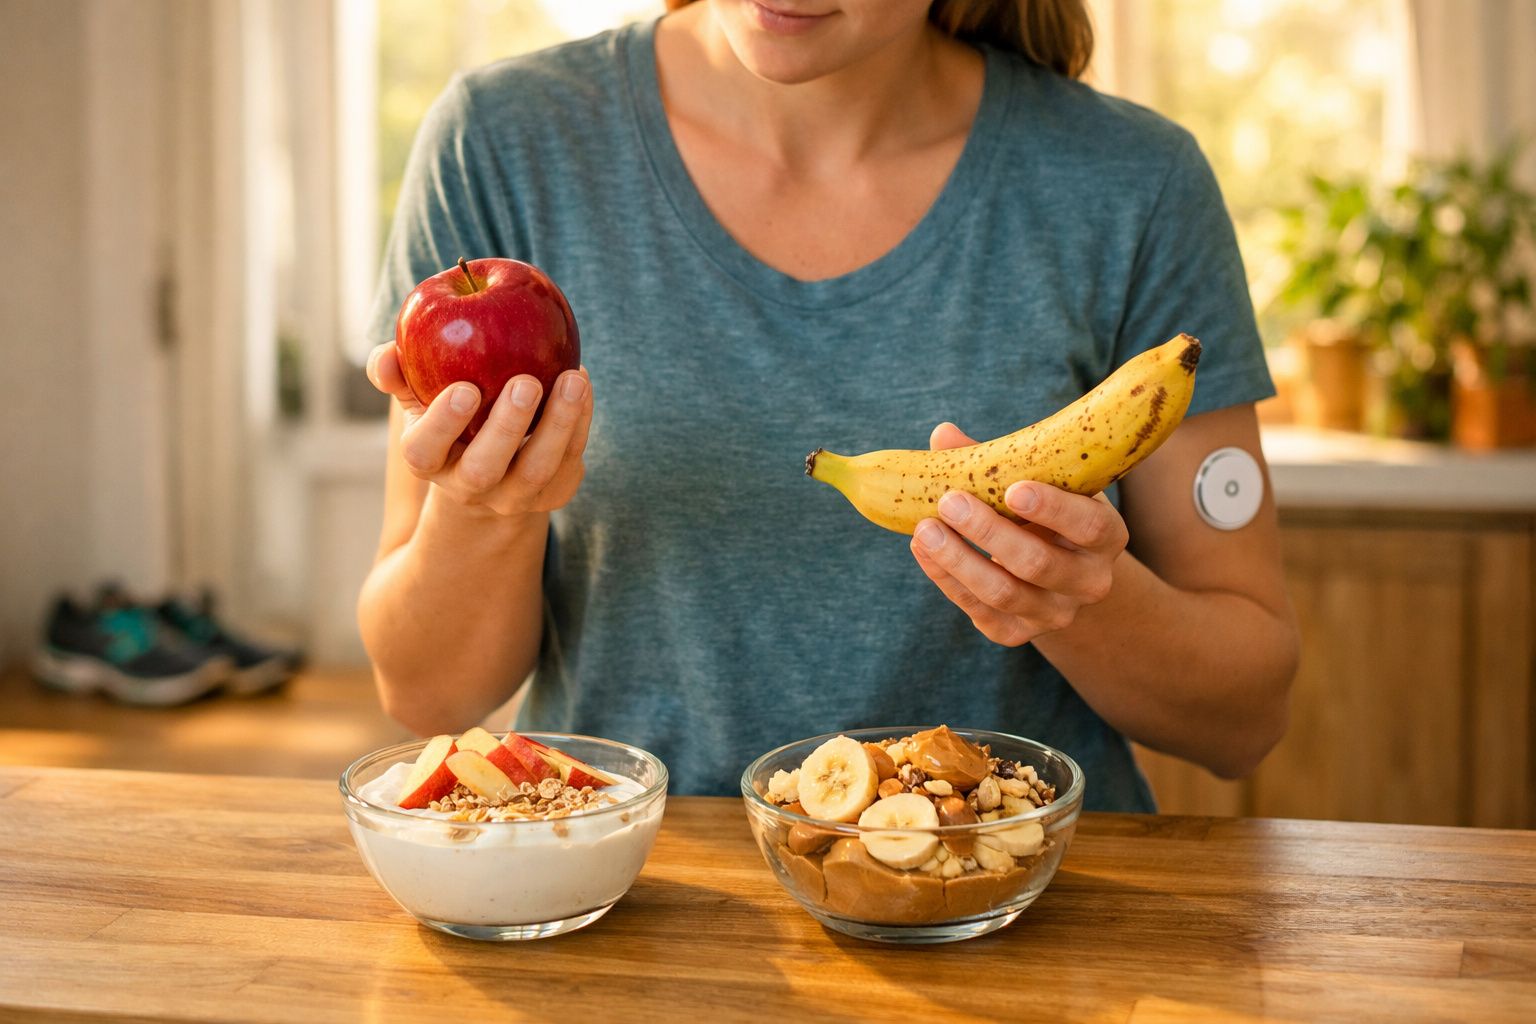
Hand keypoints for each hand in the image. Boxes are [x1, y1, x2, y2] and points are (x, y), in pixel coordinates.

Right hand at [365, 342, 592, 516]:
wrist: (493, 470)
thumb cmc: (450, 417)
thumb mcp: (418, 397)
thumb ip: (397, 373)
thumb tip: (387, 356)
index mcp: (428, 460)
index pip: (424, 451)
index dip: (442, 423)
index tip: (466, 388)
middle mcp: (469, 486)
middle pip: (484, 468)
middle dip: (506, 426)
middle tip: (526, 382)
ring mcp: (513, 495)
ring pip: (537, 470)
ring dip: (558, 424)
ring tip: (573, 378)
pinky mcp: (553, 493)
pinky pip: (570, 461)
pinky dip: (581, 422)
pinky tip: (583, 383)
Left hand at [909, 423, 1128, 646]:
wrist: (1057, 569)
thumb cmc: (1044, 512)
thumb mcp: (1038, 483)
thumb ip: (999, 460)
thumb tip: (943, 435)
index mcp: (1106, 536)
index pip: (1089, 525)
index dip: (1053, 509)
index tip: (1013, 489)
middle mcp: (1089, 581)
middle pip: (1037, 563)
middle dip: (987, 531)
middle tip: (948, 501)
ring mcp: (1055, 613)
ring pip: (1003, 593)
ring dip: (957, 560)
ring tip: (923, 529)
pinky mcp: (1018, 633)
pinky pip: (979, 611)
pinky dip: (946, 580)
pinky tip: (922, 550)